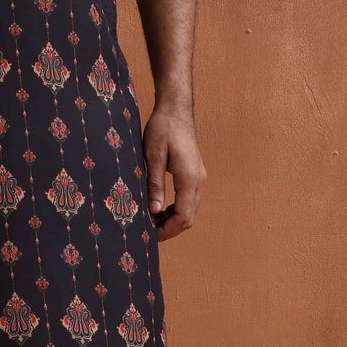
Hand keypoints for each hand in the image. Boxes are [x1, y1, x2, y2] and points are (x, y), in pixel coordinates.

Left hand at [142, 100, 204, 241]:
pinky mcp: (195, 176)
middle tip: (147, 233)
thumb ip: (155, 184)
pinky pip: (188, 201)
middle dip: (169, 229)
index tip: (149, 235)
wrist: (175, 111)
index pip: (183, 216)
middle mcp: (198, 182)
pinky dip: (175, 209)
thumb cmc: (162, 129)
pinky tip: (159, 209)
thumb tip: (153, 211)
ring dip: (172, 220)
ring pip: (189, 211)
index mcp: (189, 179)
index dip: (167, 230)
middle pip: (188, 218)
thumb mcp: (153, 156)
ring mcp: (199, 179)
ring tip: (150, 223)